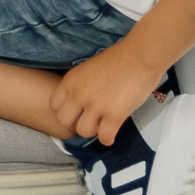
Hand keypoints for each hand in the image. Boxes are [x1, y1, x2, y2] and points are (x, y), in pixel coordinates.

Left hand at [50, 40, 167, 144]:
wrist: (140, 56)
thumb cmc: (120, 58)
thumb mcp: (89, 68)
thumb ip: (82, 84)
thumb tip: (83, 99)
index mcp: (71, 80)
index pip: (54, 105)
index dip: (66, 111)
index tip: (76, 111)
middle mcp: (79, 94)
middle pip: (64, 121)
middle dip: (75, 123)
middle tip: (89, 120)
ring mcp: (96, 105)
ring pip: (83, 131)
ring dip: (92, 131)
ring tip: (102, 125)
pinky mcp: (114, 115)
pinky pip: (105, 137)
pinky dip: (108, 139)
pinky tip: (112, 134)